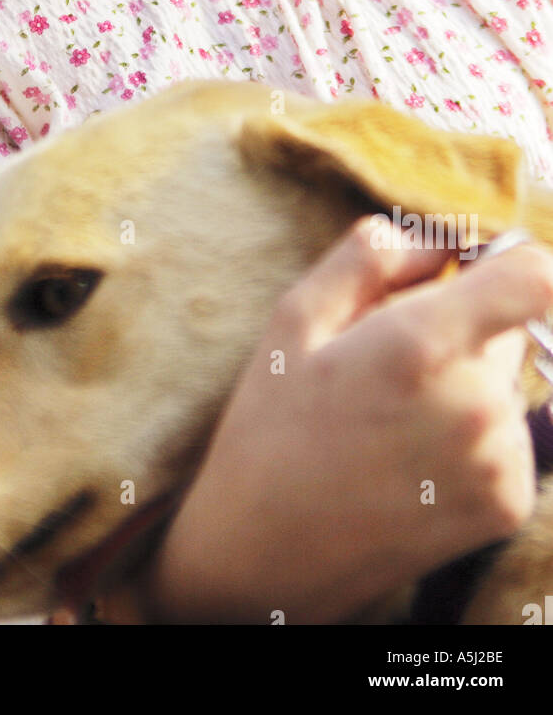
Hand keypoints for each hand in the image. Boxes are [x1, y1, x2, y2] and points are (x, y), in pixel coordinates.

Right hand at [113, 219, 552, 623]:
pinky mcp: (508, 503)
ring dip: (468, 382)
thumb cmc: (272, 424)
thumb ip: (374, 253)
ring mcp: (499, 460)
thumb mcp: (296, 316)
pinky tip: (411, 455)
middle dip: (464, 326)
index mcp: (421, 346)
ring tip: (392, 417)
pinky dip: (475, 433)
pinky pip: (512, 434)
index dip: (509, 258)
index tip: (474, 268)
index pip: (533, 276)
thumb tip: (445, 240)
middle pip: (512, 325)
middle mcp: (476, 404)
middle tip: (387, 359)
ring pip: (509, 381)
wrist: (266, 552)